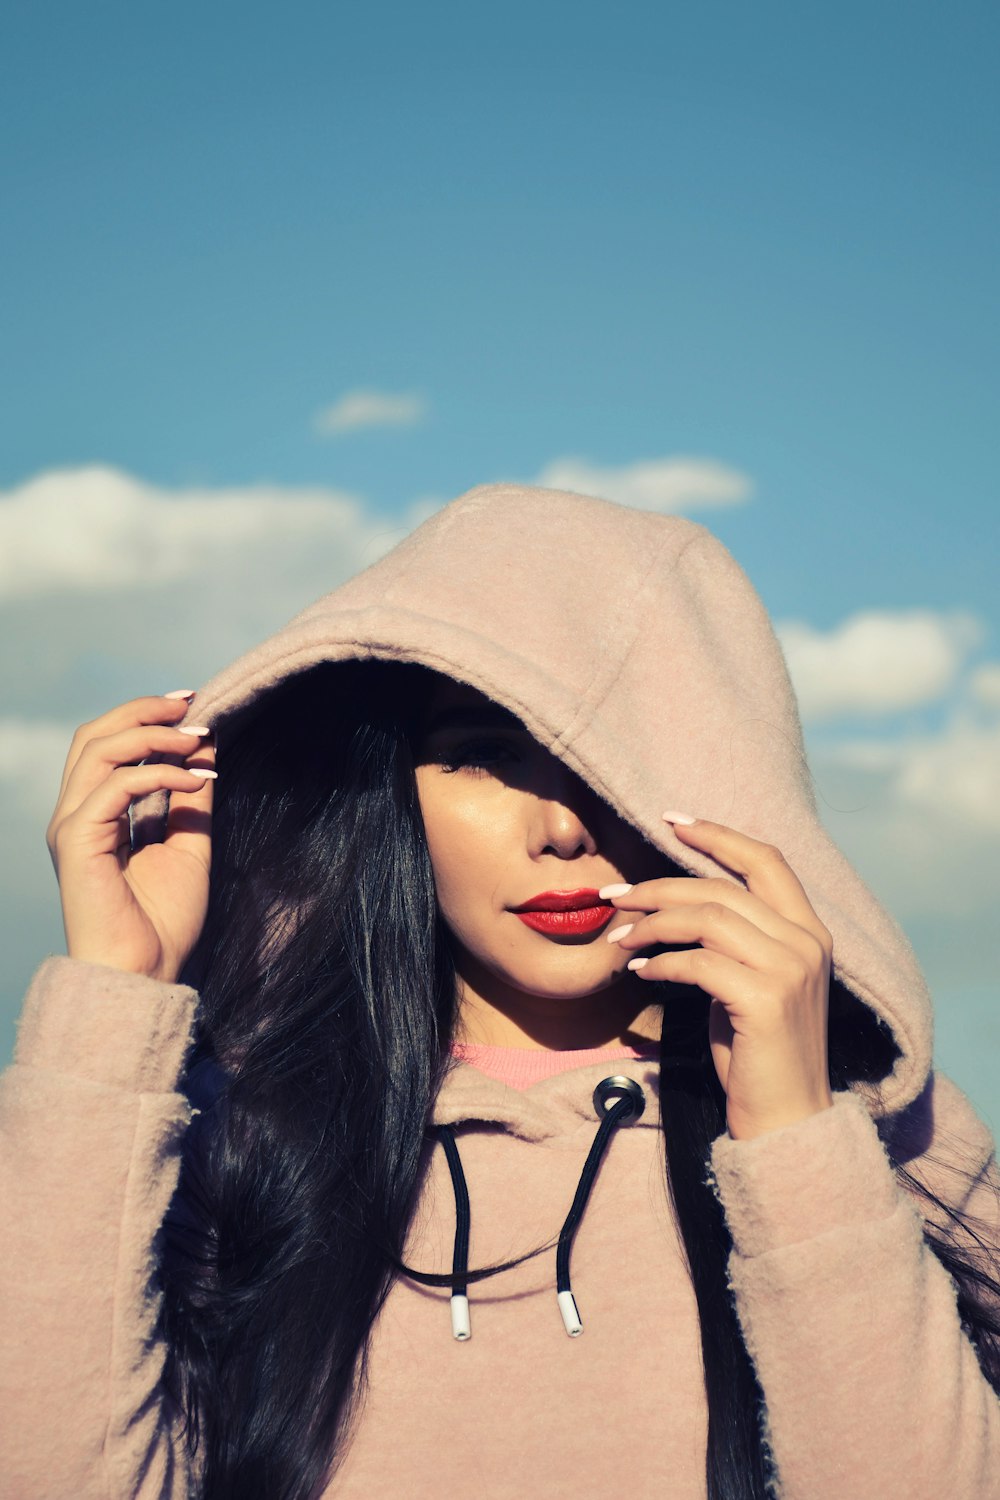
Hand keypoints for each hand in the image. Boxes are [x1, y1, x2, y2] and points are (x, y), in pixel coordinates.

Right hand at [46, 693, 215, 983]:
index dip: (146, 718)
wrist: (146, 973)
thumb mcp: (189, 845)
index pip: (108, 746)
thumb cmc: (162, 921)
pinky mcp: (77, 841)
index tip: (193, 709)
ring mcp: (72, 826)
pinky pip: (115, 786)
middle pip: (94, 735)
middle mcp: (77, 815)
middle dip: (143, 711)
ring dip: (153, 734)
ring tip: (198, 739)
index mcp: (96, 815)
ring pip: (98, 748)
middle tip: (191, 705)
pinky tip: (196, 780)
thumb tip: (205, 748)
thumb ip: (191, 799)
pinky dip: (159, 774)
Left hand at [604, 818, 834, 1140]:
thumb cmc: (759, 1054)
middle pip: (722, 888)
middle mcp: (807, 942)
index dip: (719, 835)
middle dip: (660, 886)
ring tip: (620, 937)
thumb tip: (672, 904)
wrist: (788, 1122)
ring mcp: (791, 969)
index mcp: (810, 931)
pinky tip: (639, 972)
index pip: (766, 860)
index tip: (671, 820)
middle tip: (615, 893)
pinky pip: (699, 962)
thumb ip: (732, 941)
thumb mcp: (749, 983)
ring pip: (708, 919)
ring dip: (653, 923)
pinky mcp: (767, 999)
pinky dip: (662, 963)